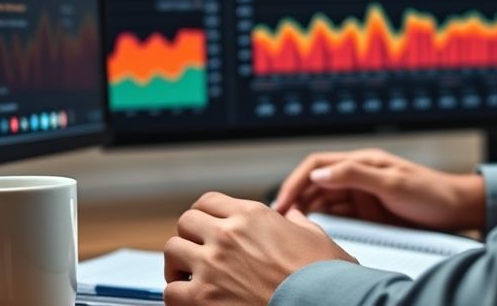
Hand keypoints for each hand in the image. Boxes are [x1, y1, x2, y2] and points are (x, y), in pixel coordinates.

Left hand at [164, 192, 354, 305]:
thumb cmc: (325, 279)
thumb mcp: (317, 239)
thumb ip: (298, 223)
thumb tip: (293, 216)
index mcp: (253, 216)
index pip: (208, 201)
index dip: (205, 215)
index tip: (205, 227)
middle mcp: (228, 235)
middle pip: (186, 221)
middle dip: (190, 237)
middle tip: (196, 251)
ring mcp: (212, 265)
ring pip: (172, 251)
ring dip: (178, 264)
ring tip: (187, 276)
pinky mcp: (202, 298)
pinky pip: (171, 291)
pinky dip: (177, 296)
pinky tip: (190, 300)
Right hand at [275, 149, 485, 230]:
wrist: (458, 211)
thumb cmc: (431, 193)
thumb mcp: (393, 182)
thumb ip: (355, 175)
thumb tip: (319, 174)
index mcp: (361, 161)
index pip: (317, 165)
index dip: (296, 180)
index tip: (282, 200)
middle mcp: (357, 176)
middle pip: (315, 184)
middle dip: (295, 198)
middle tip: (280, 219)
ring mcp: (361, 195)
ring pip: (323, 201)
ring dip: (306, 212)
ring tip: (292, 228)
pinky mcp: (366, 214)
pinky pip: (338, 217)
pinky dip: (323, 223)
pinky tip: (315, 233)